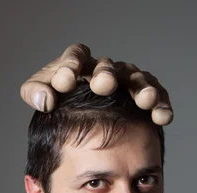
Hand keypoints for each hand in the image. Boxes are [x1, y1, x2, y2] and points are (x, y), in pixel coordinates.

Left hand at [20, 43, 172, 125]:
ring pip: (137, 80)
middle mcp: (105, 70)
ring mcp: (127, 82)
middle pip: (108, 66)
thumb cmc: (63, 109)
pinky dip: (161, 106)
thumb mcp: (44, 97)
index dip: (70, 65)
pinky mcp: (145, 98)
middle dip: (106, 74)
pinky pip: (156, 97)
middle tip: (103, 85)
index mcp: (80, 66)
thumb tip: (45, 98)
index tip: (65, 81)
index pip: (76, 56)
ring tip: (145, 102)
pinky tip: (162, 117)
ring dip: (142, 89)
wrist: (85, 131)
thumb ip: (34, 92)